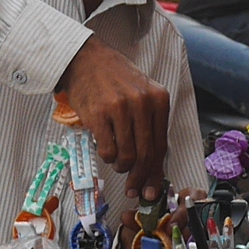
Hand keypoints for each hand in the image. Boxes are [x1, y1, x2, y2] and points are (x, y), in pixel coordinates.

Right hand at [56, 34, 172, 194]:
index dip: (156, 172)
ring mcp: (121, 109)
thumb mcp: (142, 94)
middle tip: (133, 188)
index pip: (161, 146)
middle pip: (146, 155)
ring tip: (117, 162)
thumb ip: (150, 125)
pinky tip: (106, 150)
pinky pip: (108, 150)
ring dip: (122, 167)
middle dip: (140, 178)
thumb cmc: (115, 79)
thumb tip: (152, 166)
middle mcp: (143, 103)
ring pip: (128, 156)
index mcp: (159, 99)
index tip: (152, 189)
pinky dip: (108, 158)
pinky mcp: (99, 115)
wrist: (87, 60)